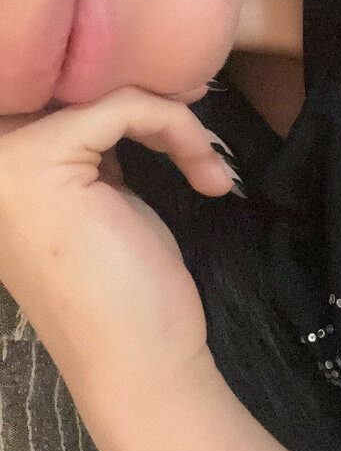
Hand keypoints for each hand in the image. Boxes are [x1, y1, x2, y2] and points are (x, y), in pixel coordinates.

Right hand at [0, 87, 233, 449]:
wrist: (139, 366)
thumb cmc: (128, 292)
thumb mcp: (102, 199)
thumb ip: (92, 147)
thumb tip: (124, 84)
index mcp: (2, 172)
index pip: (63, 97)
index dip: (124, 90)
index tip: (183, 106)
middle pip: (78, 86)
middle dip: (149, 92)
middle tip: (200, 109)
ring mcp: (3, 160)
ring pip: (105, 92)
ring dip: (171, 119)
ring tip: (208, 162)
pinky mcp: (38, 161)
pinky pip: (125, 108)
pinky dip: (178, 130)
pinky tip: (210, 177)